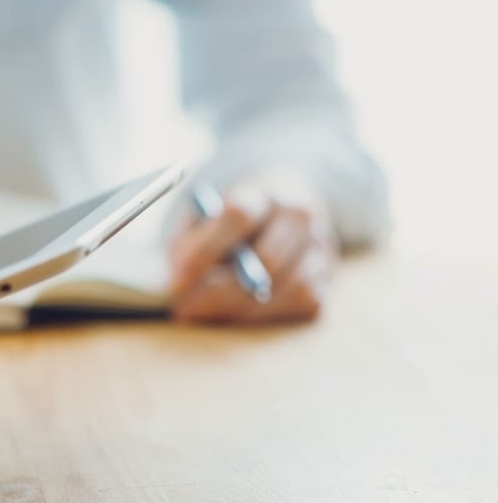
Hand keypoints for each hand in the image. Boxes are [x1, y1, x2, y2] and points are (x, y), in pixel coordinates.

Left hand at [168, 171, 338, 324]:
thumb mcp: (201, 221)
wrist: (275, 212)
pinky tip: (238, 310)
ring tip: (206, 312)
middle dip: (220, 292)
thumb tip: (177, 287)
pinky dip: (269, 312)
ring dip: (242, 308)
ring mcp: (321, 242)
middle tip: (185, 309)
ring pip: (289, 286)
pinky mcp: (327, 273)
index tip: (175, 281)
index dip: (204, 252)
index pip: (238, 214)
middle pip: (267, 260)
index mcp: (263, 190)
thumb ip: (189, 245)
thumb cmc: (226, 222)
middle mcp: (300, 213)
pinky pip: (304, 301)